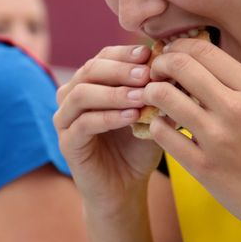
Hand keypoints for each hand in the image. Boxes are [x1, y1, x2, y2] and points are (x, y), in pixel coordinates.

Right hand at [54, 44, 164, 214]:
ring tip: (140, 97)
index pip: (103, 57)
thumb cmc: (138, 148)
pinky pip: (83, 124)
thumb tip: (175, 67)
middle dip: (120, 70)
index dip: (125, 53)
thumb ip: (157, 93)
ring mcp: (65, 120)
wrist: (125, 188)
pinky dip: (108, 117)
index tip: (149, 53)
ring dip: (113, 93)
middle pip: (89, 70)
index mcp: (89, 84)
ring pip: (81, 94)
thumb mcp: (150, 115)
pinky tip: (131, 117)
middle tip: (147, 74)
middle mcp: (71, 97)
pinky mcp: (66, 143)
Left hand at [143, 37, 240, 235]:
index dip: (177, 47)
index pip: (203, 50)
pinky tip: (161, 127)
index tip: (169, 54)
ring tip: (153, 99)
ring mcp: (217, 138)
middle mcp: (235, 108)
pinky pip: (162, 133)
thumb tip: (193, 64)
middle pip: (179, 66)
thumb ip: (232, 84)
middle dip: (159, 65)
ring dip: (151, 93)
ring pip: (164, 96)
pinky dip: (155, 125)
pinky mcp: (203, 166)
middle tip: (154, 73)